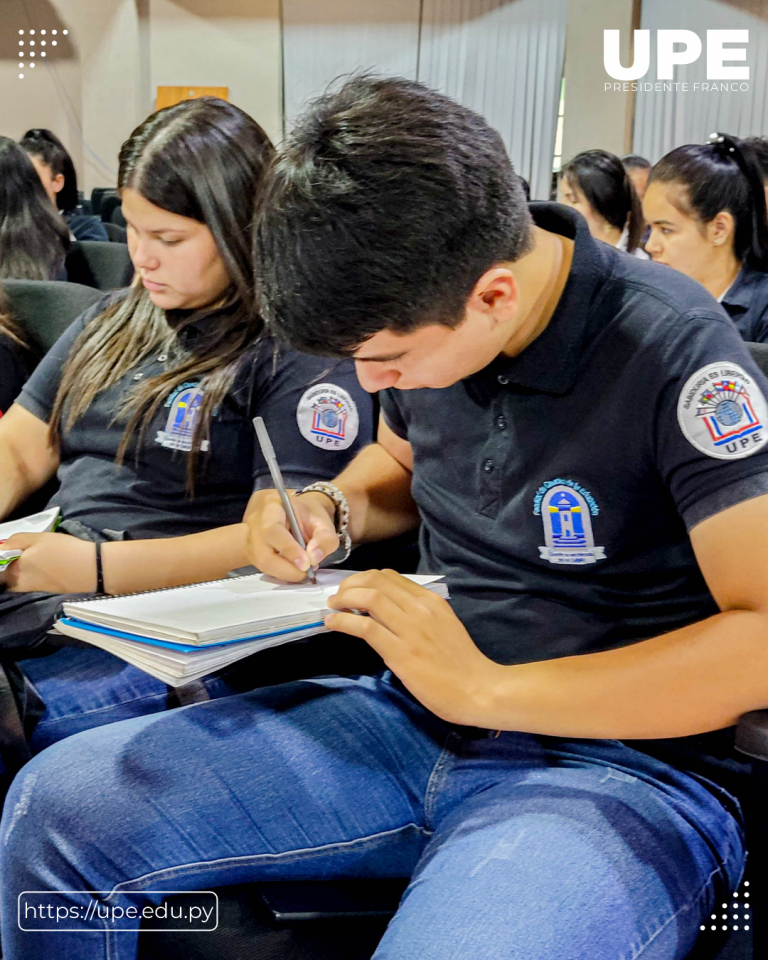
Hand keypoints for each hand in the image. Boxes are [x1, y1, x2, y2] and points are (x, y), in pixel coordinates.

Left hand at [1, 532, 96, 593]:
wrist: (91, 569)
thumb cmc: (65, 550)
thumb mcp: (40, 537)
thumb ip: (16, 540)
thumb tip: (2, 546)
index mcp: (15, 568)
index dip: (3, 557)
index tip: (10, 551)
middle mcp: (19, 583)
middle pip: (5, 578)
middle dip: (7, 568)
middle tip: (17, 555)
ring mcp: (31, 590)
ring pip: (15, 583)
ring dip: (16, 574)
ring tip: (30, 561)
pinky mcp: (43, 593)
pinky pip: (26, 586)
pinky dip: (27, 578)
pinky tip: (40, 569)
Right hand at [244, 489, 339, 582]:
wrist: (293, 513)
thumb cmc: (306, 515)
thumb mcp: (322, 520)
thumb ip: (325, 538)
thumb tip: (313, 558)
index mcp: (271, 507)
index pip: (272, 529)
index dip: (288, 549)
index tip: (306, 564)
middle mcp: (254, 524)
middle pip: (262, 554)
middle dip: (287, 569)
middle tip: (307, 571)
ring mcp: (250, 540)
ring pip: (261, 565)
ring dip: (285, 573)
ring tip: (302, 569)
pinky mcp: (251, 554)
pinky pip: (264, 568)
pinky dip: (281, 573)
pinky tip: (293, 569)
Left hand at [326, 570, 501, 725]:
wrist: (478, 690)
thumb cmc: (461, 664)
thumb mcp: (444, 626)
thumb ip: (419, 615)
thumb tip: (388, 610)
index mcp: (432, 600)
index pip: (390, 577)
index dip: (364, 579)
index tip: (352, 590)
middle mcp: (420, 608)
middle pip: (375, 581)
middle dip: (349, 585)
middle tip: (338, 597)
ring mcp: (410, 629)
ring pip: (368, 597)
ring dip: (343, 599)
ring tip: (332, 608)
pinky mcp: (400, 652)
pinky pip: (365, 627)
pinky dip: (343, 621)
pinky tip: (333, 624)